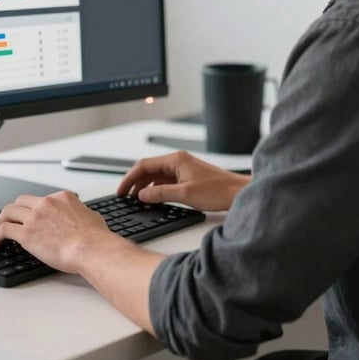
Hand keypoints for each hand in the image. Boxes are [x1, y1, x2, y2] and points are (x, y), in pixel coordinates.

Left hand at [0, 190, 113, 272]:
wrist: (89, 248)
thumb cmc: (95, 238)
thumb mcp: (92, 216)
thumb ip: (82, 214)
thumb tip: (83, 217)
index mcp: (63, 197)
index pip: (43, 199)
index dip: (35, 209)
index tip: (32, 217)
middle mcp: (47, 203)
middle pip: (22, 201)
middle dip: (15, 210)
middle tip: (11, 220)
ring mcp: (35, 217)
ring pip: (9, 211)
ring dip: (1, 220)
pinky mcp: (26, 233)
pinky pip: (4, 229)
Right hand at [116, 151, 249, 210]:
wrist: (237, 193)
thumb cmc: (217, 191)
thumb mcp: (184, 195)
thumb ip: (160, 194)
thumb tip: (141, 196)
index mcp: (175, 160)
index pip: (144, 165)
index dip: (129, 178)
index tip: (121, 190)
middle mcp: (178, 161)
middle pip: (149, 169)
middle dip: (135, 182)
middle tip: (125, 196)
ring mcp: (183, 169)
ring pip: (157, 176)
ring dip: (145, 187)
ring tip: (136, 199)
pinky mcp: (187, 177)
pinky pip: (166, 181)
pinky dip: (156, 189)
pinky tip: (153, 199)